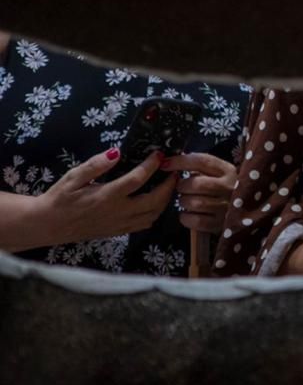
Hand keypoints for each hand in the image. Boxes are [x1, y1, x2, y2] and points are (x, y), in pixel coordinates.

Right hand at [17, 150, 174, 249]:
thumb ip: (95, 165)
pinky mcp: (117, 232)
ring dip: (165, 200)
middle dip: (169, 185)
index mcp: (106, 196)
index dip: (151, 165)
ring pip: (153, 215)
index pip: (137, 179)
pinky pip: (144, 224)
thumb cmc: (59, 199)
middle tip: (174, 170)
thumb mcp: (73, 177)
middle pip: (154, 200)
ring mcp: (119, 224)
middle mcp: (117, 212)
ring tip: (168, 184)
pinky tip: (154, 201)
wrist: (46, 225)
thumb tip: (116, 152)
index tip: (160, 154)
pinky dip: (155, 213)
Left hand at [165, 152, 237, 233]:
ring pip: (193, 203)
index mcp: (228, 171)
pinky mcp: (218, 224)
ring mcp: (225, 207)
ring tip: (188, 201)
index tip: (165, 163)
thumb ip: (200, 167)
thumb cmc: (223, 189)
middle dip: (182, 186)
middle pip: (195, 184)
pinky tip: (190, 214)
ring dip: (184, 202)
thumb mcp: (219, 173)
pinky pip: (193, 220)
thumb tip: (170, 163)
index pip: (202, 161)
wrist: (245, 211)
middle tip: (182, 188)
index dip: (180, 161)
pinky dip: (186, 217)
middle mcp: (229, 187)